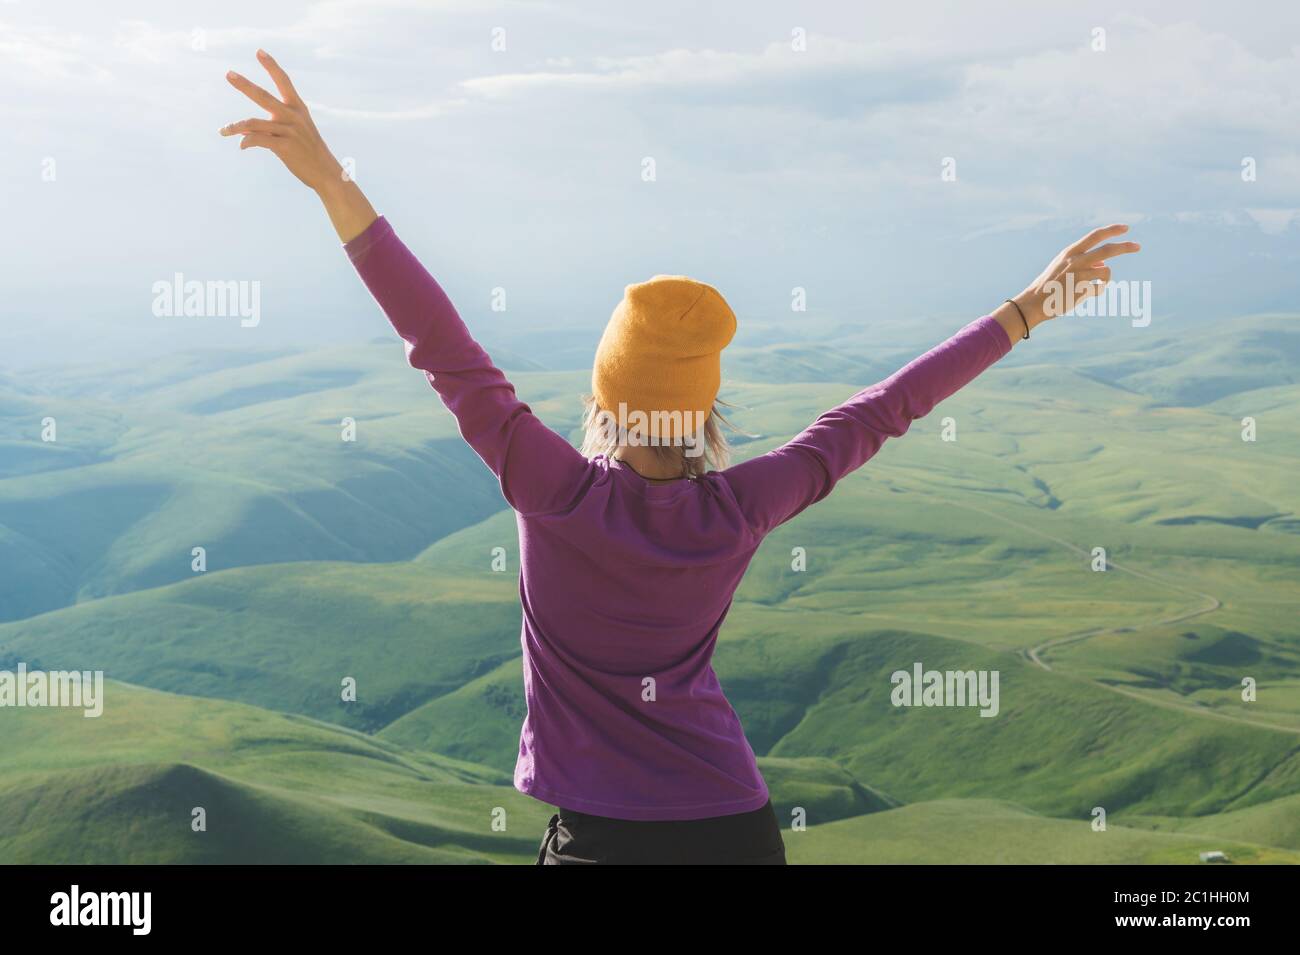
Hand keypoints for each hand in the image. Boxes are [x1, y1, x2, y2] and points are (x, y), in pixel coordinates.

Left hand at [220, 50, 343, 191]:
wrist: (325, 173)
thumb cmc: (308, 152)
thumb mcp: (296, 131)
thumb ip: (271, 126)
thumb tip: (243, 131)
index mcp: (298, 108)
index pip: (284, 82)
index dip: (271, 66)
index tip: (259, 52)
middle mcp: (293, 116)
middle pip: (263, 96)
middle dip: (244, 85)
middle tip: (229, 74)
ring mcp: (289, 131)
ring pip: (253, 123)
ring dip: (235, 127)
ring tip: (222, 131)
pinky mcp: (284, 147)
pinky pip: (258, 140)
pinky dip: (247, 142)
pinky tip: (242, 146)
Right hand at [1013, 224, 1140, 330]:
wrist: (1033, 303)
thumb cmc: (1048, 285)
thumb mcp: (1061, 267)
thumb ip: (1081, 262)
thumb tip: (1104, 263)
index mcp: (1070, 252)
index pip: (1095, 236)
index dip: (1111, 230)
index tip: (1125, 228)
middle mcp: (1076, 260)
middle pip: (1108, 250)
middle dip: (1125, 247)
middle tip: (1138, 246)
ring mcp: (1080, 275)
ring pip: (1106, 271)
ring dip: (1105, 278)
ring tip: (1095, 285)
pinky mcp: (1082, 289)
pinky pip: (1100, 288)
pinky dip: (1098, 290)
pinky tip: (1087, 294)